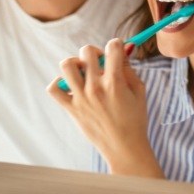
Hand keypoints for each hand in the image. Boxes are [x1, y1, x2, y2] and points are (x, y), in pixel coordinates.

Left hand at [47, 39, 163, 177]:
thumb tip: (122, 48)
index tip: (117, 49)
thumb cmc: (135, 119)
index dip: (116, 44)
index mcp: (115, 82)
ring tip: (84, 72)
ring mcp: (81, 98)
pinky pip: (54, 88)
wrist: (125, 149)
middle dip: (96, 51)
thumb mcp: (138, 90)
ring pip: (67, 65)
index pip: (112, 47)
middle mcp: (95, 87)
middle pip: (87, 51)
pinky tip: (71, 85)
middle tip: (100, 62)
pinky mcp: (71, 109)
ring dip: (76, 63)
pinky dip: (59, 83)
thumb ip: (129, 67)